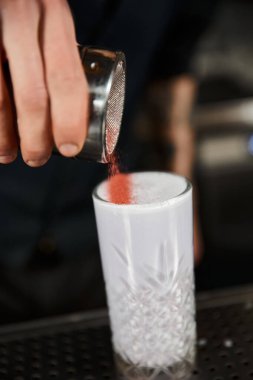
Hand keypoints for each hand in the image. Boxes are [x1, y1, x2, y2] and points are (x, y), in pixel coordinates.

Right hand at [0, 0, 88, 165]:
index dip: (70, 120)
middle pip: (34, 94)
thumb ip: (58, 53)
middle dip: (37, 137)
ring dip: (5, 136)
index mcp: (56, 17)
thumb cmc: (26, 8)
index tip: (70, 147)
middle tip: (37, 158)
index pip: (67, 78)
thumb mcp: (50, 20)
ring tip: (9, 155)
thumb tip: (76, 111)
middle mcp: (23, 18)